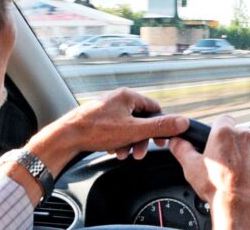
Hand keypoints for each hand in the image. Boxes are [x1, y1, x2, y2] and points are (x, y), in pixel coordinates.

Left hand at [17, 88, 188, 175]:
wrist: (67, 136)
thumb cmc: (97, 130)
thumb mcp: (134, 130)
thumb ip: (160, 127)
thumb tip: (183, 122)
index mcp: (128, 96)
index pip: (155, 108)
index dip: (160, 126)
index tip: (161, 141)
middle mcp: (118, 99)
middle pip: (140, 119)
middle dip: (141, 139)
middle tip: (140, 153)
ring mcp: (107, 108)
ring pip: (127, 127)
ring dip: (129, 142)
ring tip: (123, 154)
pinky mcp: (98, 119)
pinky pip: (115, 130)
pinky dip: (117, 141)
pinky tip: (112, 150)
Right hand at [169, 116, 249, 228]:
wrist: (241, 206)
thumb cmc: (216, 187)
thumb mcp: (191, 167)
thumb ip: (181, 149)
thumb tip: (175, 140)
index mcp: (223, 132)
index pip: (224, 120)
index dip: (222, 132)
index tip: (221, 144)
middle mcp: (245, 134)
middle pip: (240, 133)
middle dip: (236, 145)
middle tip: (230, 163)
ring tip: (243, 172)